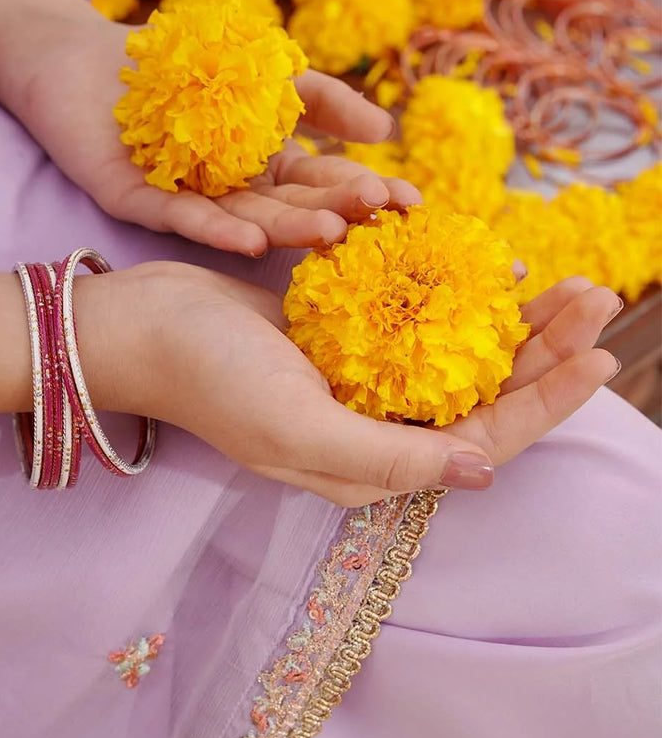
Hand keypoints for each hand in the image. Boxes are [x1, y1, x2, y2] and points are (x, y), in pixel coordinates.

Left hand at [24, 16, 419, 256]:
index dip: (364, 187)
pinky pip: (180, 219)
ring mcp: (184, 200)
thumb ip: (319, 97)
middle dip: (334, 211)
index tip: (413, 201)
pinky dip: (215, 228)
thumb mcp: (263, 68)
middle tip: (380, 220)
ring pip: (242, 219)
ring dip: (285, 228)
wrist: (75, 53)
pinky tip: (250, 239)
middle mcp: (227, 191)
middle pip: (288, 203)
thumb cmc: (174, 60)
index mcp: (257, 164)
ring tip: (329, 235)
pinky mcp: (137, 201)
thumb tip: (384, 130)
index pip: (321, 179)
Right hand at [80, 266, 619, 506]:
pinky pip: (413, 313)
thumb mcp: (298, 429)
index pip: (481, 441)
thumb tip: (480, 475)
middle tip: (596, 297)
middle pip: (479, 391)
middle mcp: (370, 425)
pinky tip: (484, 261)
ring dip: (509, 316)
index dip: (545, 402)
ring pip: (454, 350)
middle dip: (542, 348)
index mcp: (368, 463)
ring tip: (561, 279)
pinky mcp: (336, 331)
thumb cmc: (209, 380)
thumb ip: (388, 461)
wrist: (137, 325)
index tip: (599, 355)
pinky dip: (452, 290)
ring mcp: (354, 376)